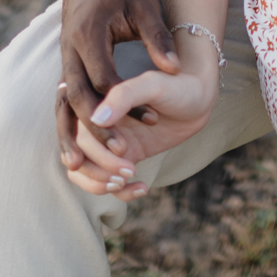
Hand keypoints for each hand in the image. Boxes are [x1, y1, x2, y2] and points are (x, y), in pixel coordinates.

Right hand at [56, 0, 180, 172]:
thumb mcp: (143, 4)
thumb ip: (157, 36)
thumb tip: (176, 68)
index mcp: (90, 34)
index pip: (104, 77)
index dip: (126, 101)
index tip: (150, 118)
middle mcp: (71, 51)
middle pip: (77, 97)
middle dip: (95, 128)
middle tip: (118, 153)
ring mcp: (64, 61)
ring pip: (62, 105)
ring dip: (70, 135)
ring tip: (79, 167)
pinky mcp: (66, 68)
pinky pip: (62, 103)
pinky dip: (67, 127)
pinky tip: (74, 152)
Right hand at [67, 64, 217, 201]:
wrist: (199, 99)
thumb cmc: (177, 85)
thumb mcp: (154, 85)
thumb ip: (125, 96)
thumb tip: (96, 119)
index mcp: (96, 98)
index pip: (77, 130)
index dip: (95, 146)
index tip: (123, 150)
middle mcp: (96, 121)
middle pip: (78, 154)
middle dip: (100, 168)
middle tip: (128, 171)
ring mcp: (106, 141)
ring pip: (82, 172)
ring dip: (100, 184)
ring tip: (127, 181)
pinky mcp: (120, 157)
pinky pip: (106, 182)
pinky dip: (120, 192)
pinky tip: (143, 187)